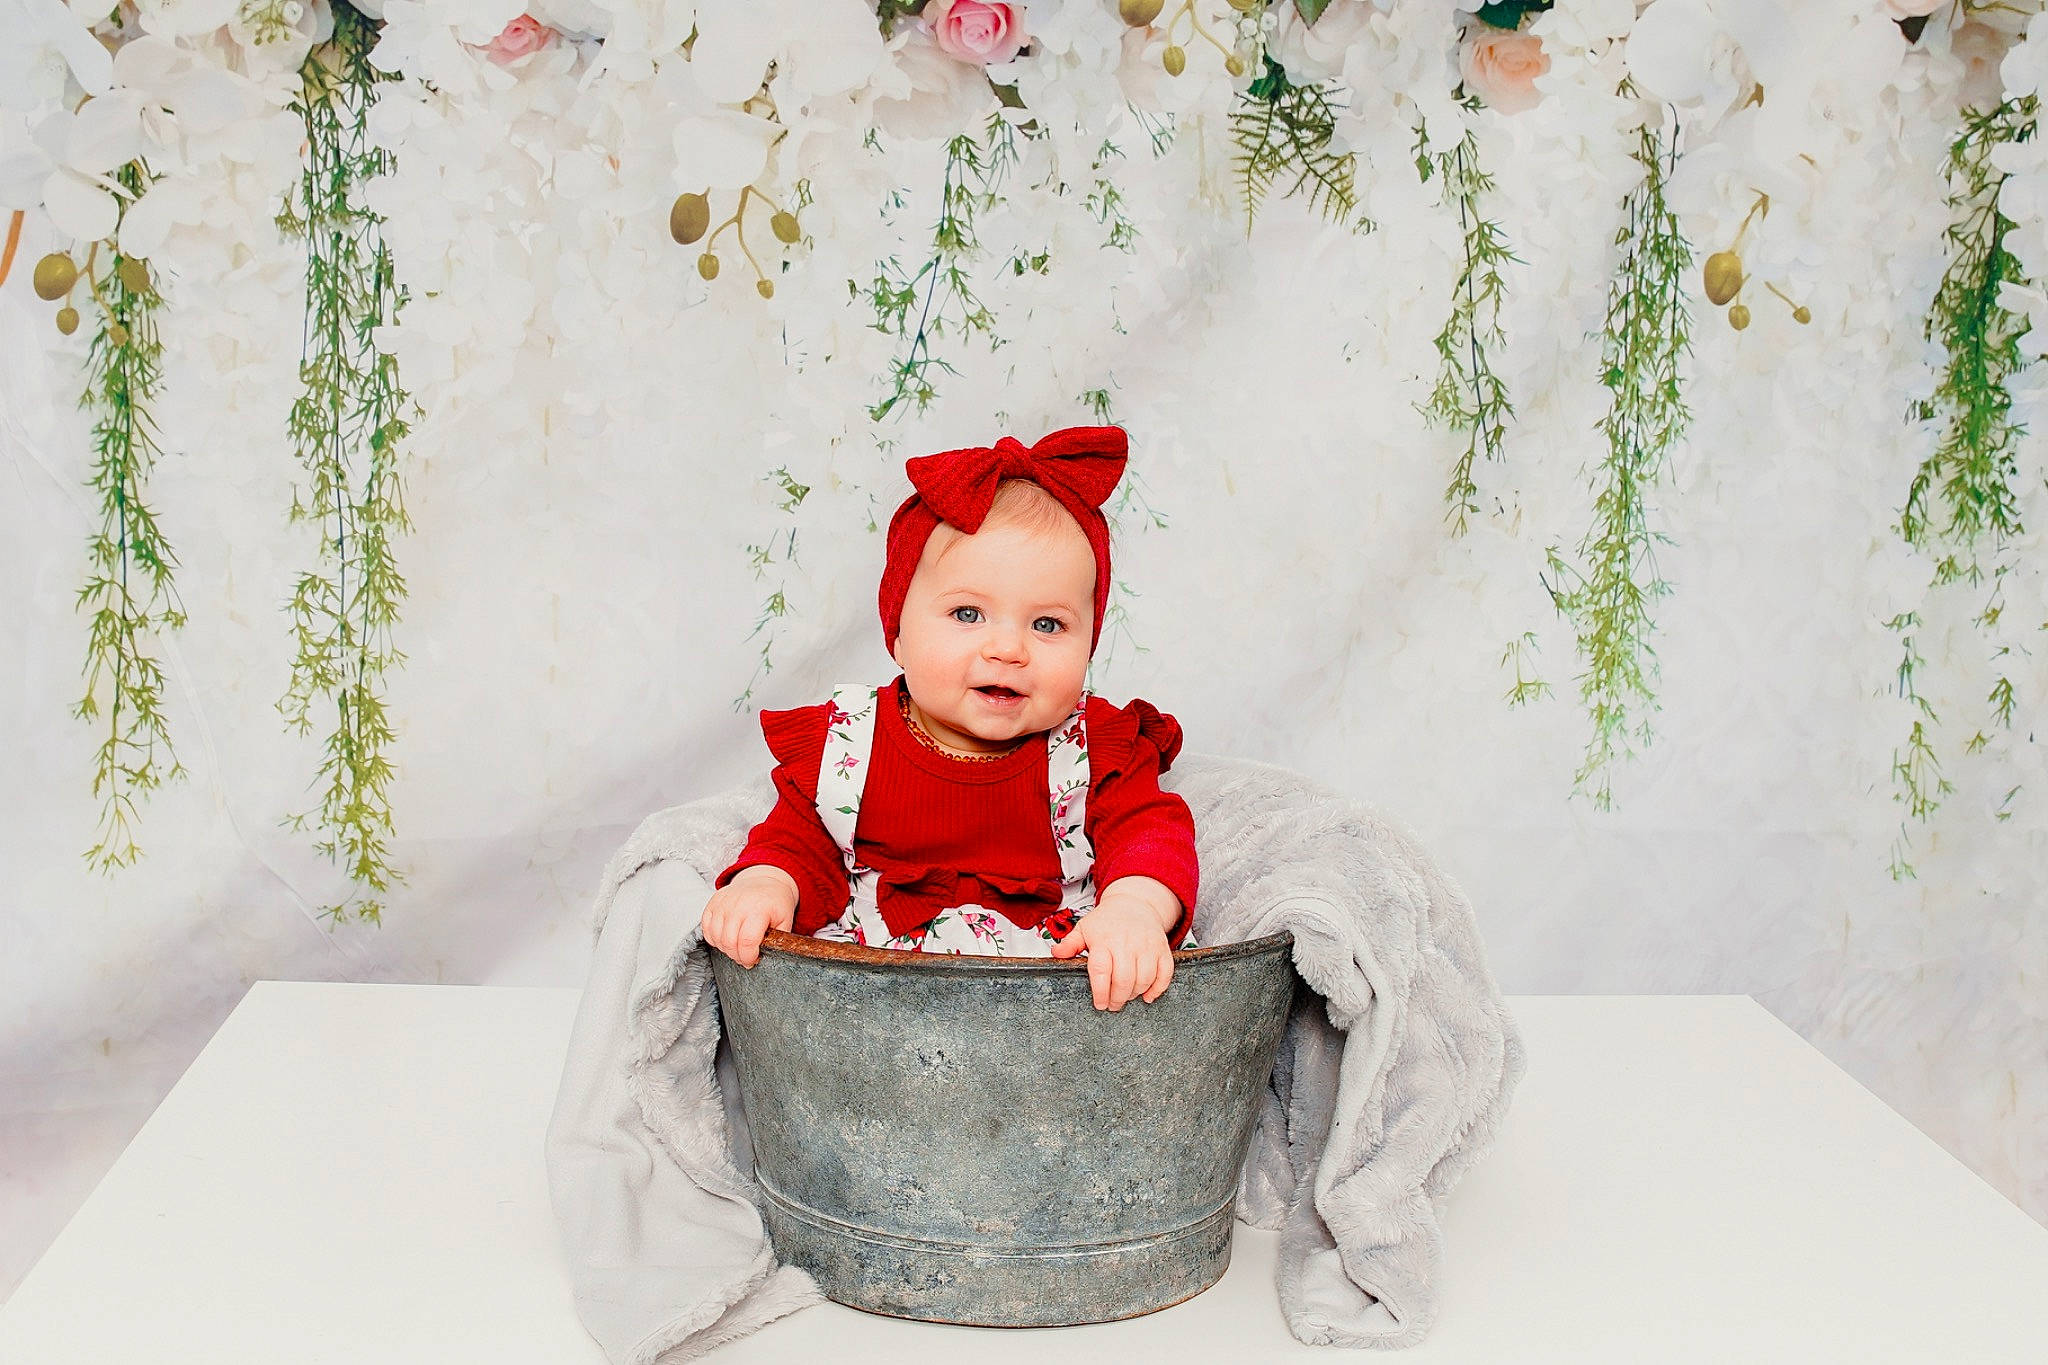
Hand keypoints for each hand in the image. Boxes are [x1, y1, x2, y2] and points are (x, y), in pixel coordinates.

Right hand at [700, 865, 797, 966]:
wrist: (764, 880)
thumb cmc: (775, 902)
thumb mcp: (785, 920)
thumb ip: (778, 940)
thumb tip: (766, 957)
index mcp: (759, 909)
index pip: (747, 941)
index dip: (748, 957)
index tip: (753, 960)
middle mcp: (739, 904)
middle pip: (729, 942)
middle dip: (737, 956)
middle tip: (745, 957)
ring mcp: (724, 902)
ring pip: (716, 936)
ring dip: (725, 948)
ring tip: (737, 947)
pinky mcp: (713, 902)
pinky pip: (706, 927)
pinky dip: (713, 938)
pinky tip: (725, 939)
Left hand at [1048, 876, 1180, 1010]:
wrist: (1135, 903)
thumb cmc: (1108, 920)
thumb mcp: (1085, 928)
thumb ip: (1070, 944)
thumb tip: (1056, 954)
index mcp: (1104, 940)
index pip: (1101, 971)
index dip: (1101, 992)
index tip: (1099, 1004)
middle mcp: (1126, 943)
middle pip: (1124, 979)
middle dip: (1117, 999)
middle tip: (1112, 1005)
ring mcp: (1147, 946)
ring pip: (1144, 979)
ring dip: (1134, 994)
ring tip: (1126, 996)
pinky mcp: (1162, 949)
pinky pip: (1165, 973)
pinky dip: (1157, 989)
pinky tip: (1147, 996)